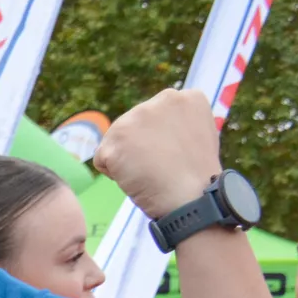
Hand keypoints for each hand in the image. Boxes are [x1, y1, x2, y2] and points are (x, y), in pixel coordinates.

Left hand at [94, 88, 223, 220]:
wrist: (193, 198)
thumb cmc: (195, 177)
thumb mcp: (194, 136)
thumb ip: (173, 125)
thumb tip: (148, 128)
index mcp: (186, 98)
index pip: (154, 118)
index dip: (162, 142)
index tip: (177, 155)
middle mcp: (163, 99)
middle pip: (132, 127)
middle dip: (141, 149)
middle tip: (163, 166)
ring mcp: (138, 116)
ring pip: (116, 142)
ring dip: (127, 161)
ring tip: (151, 172)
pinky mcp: (117, 137)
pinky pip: (102, 160)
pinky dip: (114, 174)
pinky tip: (137, 178)